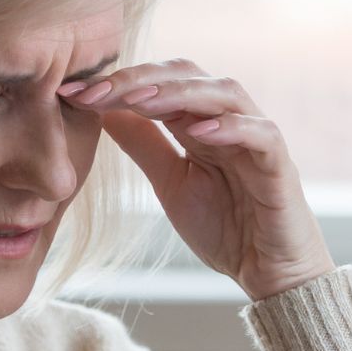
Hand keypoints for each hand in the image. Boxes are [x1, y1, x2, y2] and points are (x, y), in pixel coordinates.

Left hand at [58, 58, 335, 300]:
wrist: (268, 274)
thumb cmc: (227, 227)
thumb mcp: (171, 183)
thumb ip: (144, 145)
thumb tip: (104, 110)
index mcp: (200, 123)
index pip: (159, 83)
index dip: (118, 83)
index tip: (71, 93)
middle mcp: (229, 120)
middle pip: (188, 76)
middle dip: (139, 79)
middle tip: (95, 90)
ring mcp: (257, 138)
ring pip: (223, 93)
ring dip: (179, 93)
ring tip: (140, 100)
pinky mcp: (280, 165)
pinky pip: (261, 133)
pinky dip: (232, 127)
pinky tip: (199, 131)